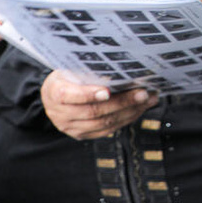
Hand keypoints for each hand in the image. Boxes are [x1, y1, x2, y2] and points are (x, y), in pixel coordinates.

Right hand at [41, 70, 158, 138]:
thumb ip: (90, 70)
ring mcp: (71, 127)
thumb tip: (120, 70)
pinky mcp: (82, 135)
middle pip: (93, 112)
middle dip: (122, 102)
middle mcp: (60, 114)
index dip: (88, 94)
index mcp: (54, 92)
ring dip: (130, 111)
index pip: (68, 95)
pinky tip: (139, 109)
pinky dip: (126, 119)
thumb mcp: (72, 67)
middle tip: (142, 93)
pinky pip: (107, 130)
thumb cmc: (68, 77)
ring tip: (147, 100)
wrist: (56, 94)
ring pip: (103, 123)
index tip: (107, 91)